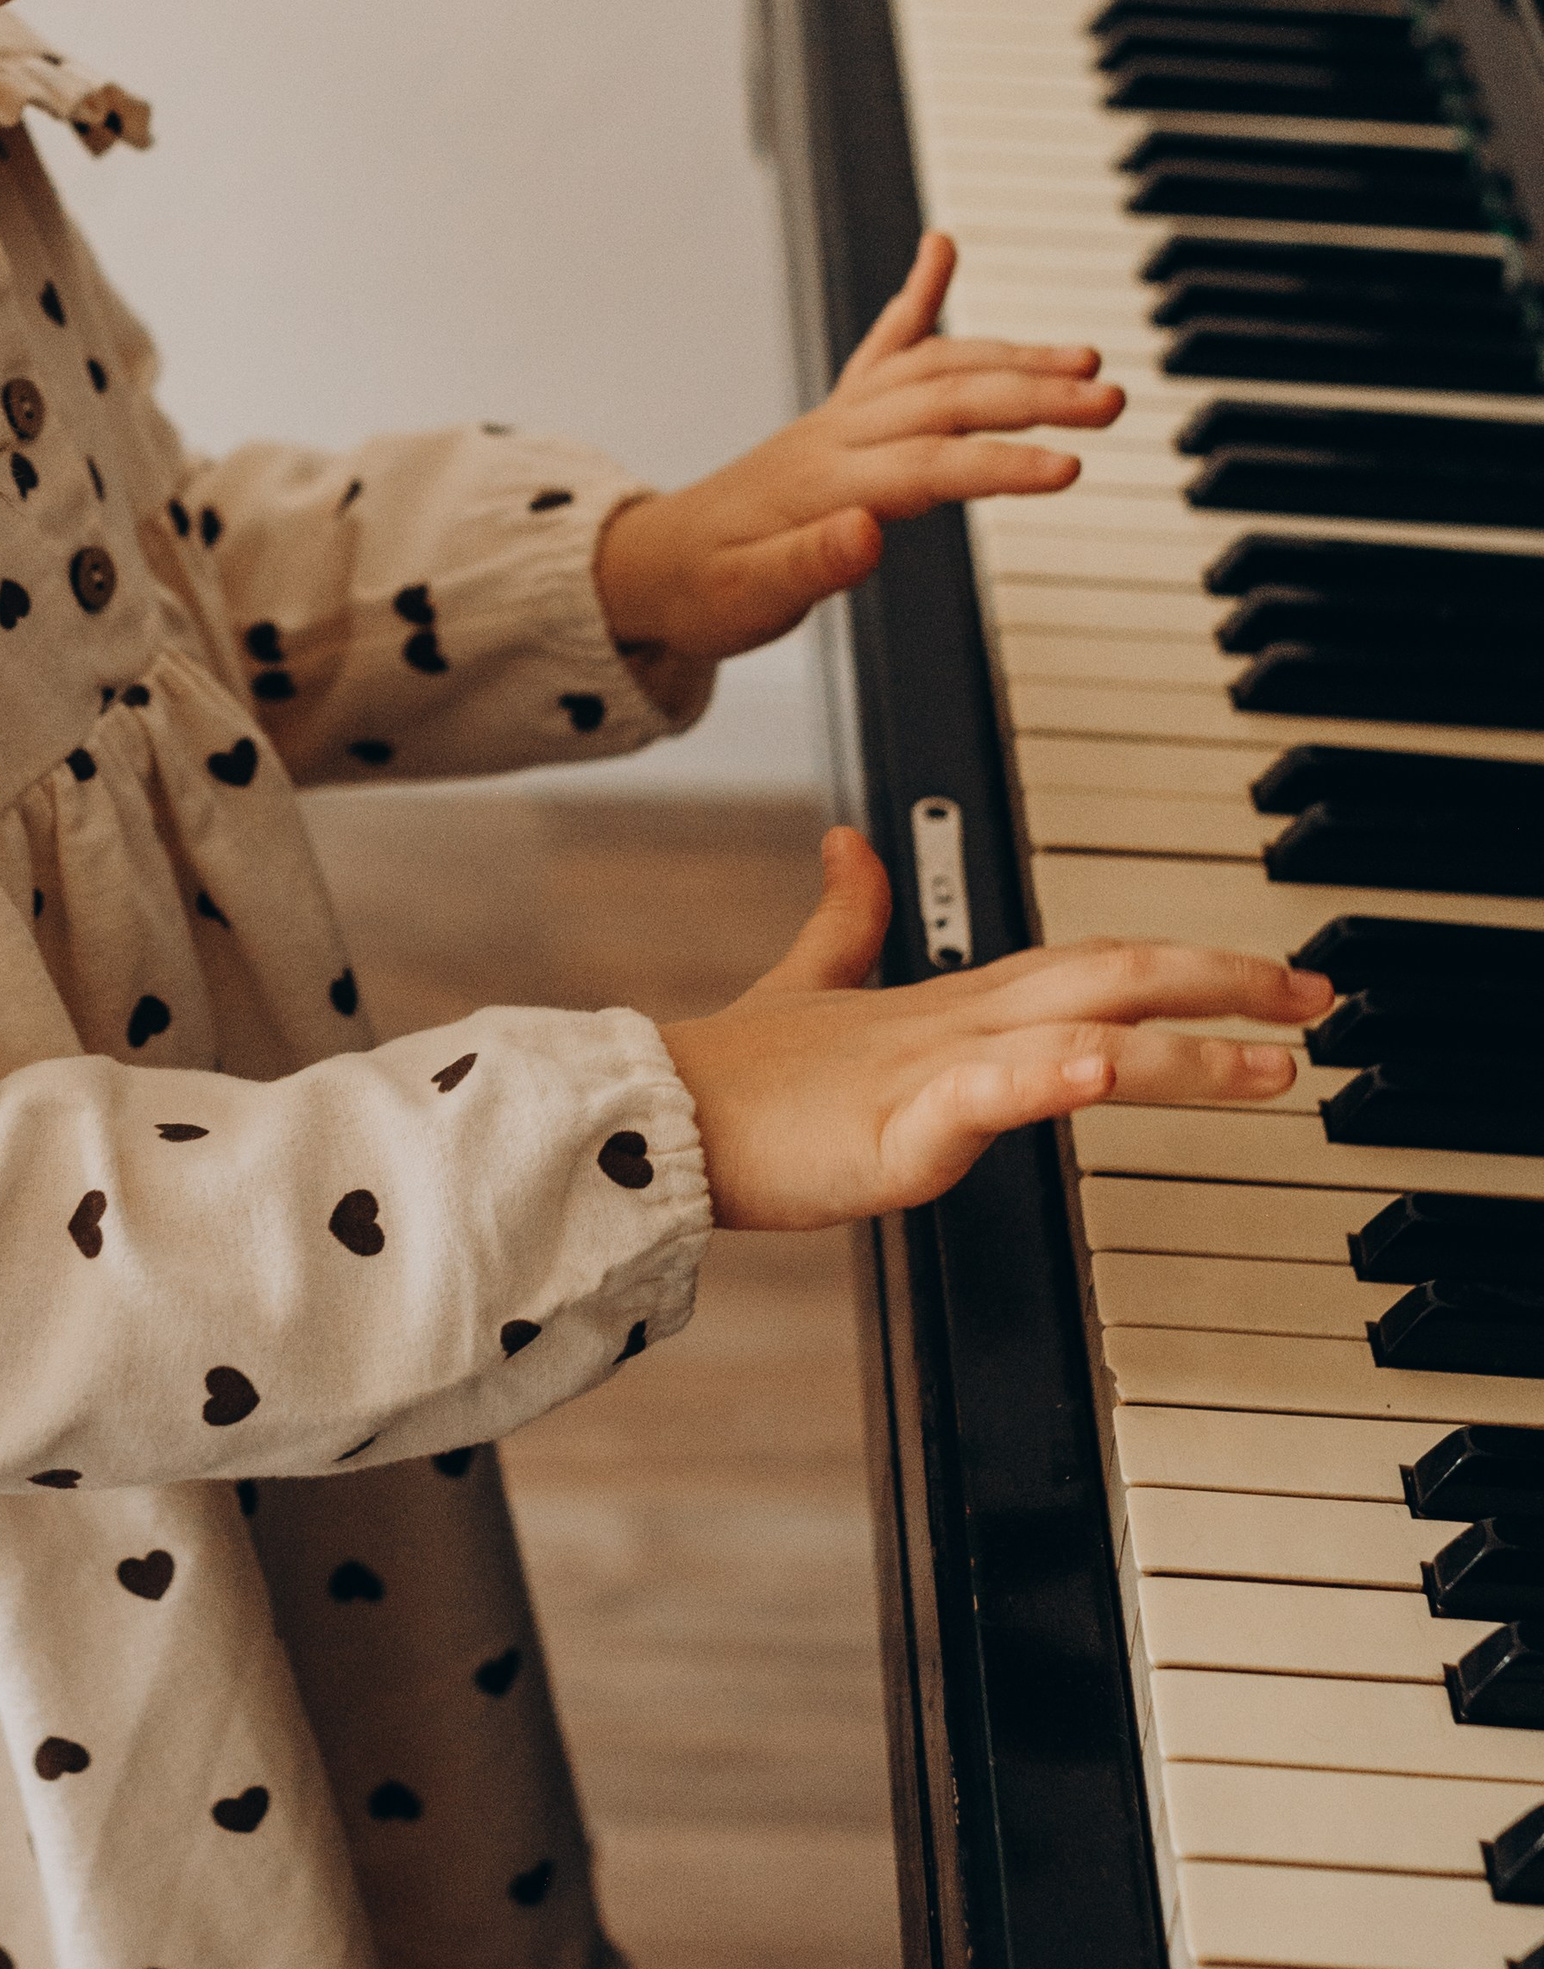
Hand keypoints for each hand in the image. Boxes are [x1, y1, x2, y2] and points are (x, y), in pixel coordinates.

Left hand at [594, 232, 1122, 669]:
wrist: (651, 564)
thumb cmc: (704, 590)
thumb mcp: (750, 600)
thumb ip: (809, 564)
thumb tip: (869, 532)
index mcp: (820, 484)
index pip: (927, 467)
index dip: (1000, 465)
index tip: (1070, 469)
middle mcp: (834, 435)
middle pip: (946, 401)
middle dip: (1035, 396)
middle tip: (1113, 401)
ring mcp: (837, 417)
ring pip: (934, 367)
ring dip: (1011, 357)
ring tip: (1088, 360)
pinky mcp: (837, 415)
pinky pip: (882, 346)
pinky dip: (916, 294)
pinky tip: (940, 249)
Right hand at [660, 828, 1320, 1230]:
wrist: (654, 1119)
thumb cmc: (735, 1075)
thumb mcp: (807, 986)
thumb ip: (844, 920)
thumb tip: (848, 841)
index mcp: (948, 999)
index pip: (1090, 963)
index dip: (1184, 960)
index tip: (1270, 980)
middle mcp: (958, 1023)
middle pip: (1111, 980)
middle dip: (1225, 985)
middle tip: (1314, 999)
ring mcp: (932, 1071)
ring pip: (1081, 1039)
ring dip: (1185, 1050)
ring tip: (1269, 1064)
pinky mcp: (897, 1127)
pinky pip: (983, 1096)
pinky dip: (1047, 1080)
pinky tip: (1098, 1072)